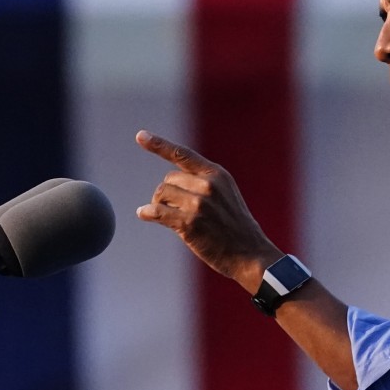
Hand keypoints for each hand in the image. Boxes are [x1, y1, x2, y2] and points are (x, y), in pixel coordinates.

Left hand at [135, 130, 280, 292]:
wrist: (250, 254)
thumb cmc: (235, 227)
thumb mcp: (226, 194)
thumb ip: (202, 183)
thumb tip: (166, 187)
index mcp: (217, 174)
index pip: (183, 154)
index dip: (159, 144)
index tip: (140, 136)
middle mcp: (208, 185)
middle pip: (168, 180)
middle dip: (167, 194)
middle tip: (176, 210)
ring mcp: (199, 204)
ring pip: (161, 195)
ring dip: (160, 206)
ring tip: (171, 218)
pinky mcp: (190, 223)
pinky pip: (158, 212)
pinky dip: (148, 213)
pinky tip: (144, 214)